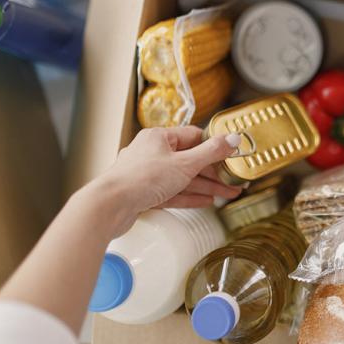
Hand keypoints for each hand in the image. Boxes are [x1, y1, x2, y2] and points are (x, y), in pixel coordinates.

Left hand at [92, 127, 243, 232]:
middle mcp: (152, 153)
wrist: (110, 206)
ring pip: (183, 178)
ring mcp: (147, 174)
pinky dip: (190, 196)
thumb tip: (232, 138)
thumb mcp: (185, 163)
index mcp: (159, 138)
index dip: (214, 146)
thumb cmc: (142, 179)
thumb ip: (211, 152)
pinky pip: (173, 193)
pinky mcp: (144, 194)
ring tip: (227, 194)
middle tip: (233, 180)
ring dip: (206, 186)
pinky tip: (206, 201)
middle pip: (190, 160)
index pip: (193, 137)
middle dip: (214, 172)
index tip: (230, 154)